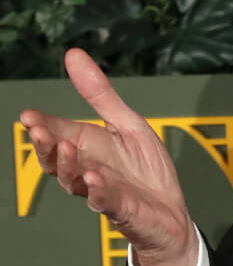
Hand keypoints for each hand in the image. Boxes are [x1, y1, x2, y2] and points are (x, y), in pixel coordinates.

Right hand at [19, 49, 196, 265]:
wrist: (171, 212)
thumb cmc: (145, 169)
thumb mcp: (128, 124)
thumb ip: (101, 95)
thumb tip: (72, 54)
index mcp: (87, 148)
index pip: (57, 134)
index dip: (42, 126)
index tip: (28, 116)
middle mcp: (86, 170)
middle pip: (57, 159)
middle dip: (46, 145)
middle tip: (37, 130)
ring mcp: (101, 191)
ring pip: (74, 181)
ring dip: (69, 165)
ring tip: (66, 148)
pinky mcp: (121, 210)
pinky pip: (105, 201)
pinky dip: (98, 190)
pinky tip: (94, 179)